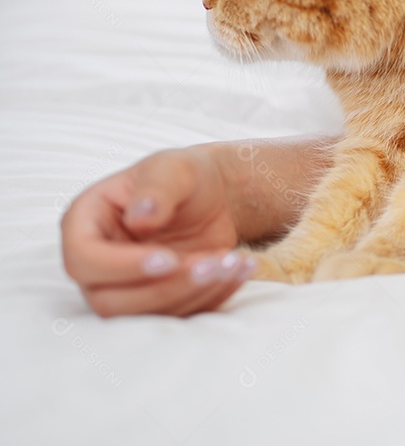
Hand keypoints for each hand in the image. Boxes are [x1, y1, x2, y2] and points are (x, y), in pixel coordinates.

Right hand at [61, 146, 254, 316]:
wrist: (209, 194)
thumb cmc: (181, 176)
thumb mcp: (171, 169)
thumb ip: (156, 190)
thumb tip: (141, 218)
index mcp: (86, 225)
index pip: (84, 260)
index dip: (122, 267)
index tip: (168, 258)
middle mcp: (98, 264)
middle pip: (111, 300)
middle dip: (166, 287)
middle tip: (211, 263)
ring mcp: (126, 287)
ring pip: (147, 314)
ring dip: (194, 293)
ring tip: (232, 262)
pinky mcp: (158, 300)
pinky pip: (179, 315)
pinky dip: (214, 296)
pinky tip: (241, 269)